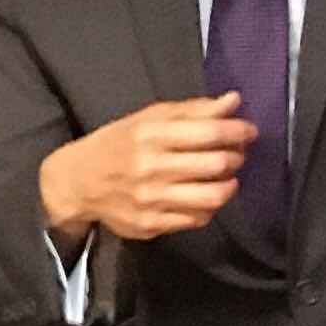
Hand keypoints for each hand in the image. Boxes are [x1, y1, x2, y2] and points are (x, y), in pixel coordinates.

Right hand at [35, 95, 259, 245]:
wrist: (76, 182)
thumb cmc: (117, 144)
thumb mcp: (148, 118)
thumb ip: (192, 110)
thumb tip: (233, 102)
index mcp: (150, 135)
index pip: (209, 132)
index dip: (238, 131)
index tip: (248, 131)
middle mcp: (151, 168)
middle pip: (217, 164)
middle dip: (237, 157)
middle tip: (237, 153)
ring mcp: (151, 200)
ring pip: (213, 196)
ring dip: (229, 184)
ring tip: (226, 177)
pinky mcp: (151, 224)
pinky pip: (197, 218)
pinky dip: (209, 206)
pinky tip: (204, 196)